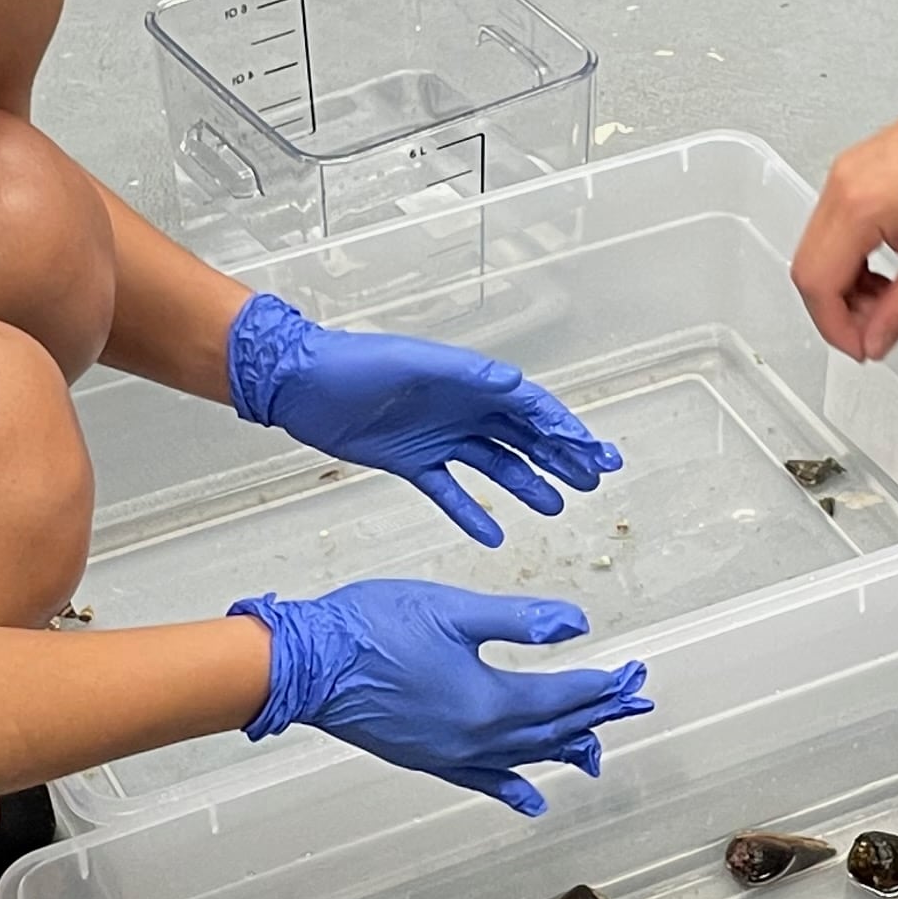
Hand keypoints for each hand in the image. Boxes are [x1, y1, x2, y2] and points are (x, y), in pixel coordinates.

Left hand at [229, 294, 620, 546]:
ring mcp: (438, 438)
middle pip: (523, 437)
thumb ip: (468, 375)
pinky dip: (472, 512)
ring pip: (495, 465)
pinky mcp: (411, 463)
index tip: (596, 452)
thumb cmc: (355, 364)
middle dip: (560, 458)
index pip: (531, 408)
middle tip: (592, 482)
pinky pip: (450, 492)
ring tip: (556, 507)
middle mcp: (460, 410)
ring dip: (526, 485)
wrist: (300, 385)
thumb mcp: (416, 364)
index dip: (567, 429)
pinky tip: (493, 534)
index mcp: (469, 382)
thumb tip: (517, 384)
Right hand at [232, 583, 656, 813]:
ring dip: (565, 748)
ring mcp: (451, 755)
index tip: (632, 676)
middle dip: (596, 715)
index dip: (602, 684)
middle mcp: (477, 739)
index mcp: (489, 699)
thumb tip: (576, 624)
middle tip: (631, 703)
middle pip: (553, 729)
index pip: (564, 695)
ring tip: (596, 745)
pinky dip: (513, 787)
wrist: (305, 664)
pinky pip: (483, 780)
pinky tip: (532, 798)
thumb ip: (520, 619)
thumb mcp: (454, 609)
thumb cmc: (371, 628)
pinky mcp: (427, 759)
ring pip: (525, 757)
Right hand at [792, 99, 897, 360]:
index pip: (818, 284)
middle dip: (836, 310)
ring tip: (884, 297)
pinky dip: (848, 261)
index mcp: (858, 207)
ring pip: (815, 252)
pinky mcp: (847, 175)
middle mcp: (839, 188)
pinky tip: (880, 270)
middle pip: (808, 271)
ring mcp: (839, 178)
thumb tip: (876, 341)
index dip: (835, 326)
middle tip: (872, 327)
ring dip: (843, 287)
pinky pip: (829, 230)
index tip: (861, 346)